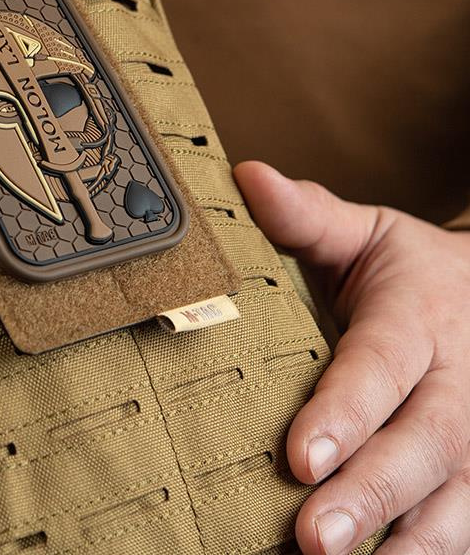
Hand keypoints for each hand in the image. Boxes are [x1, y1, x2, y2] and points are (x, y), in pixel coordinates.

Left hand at [235, 161, 469, 554]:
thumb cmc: (413, 273)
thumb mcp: (366, 234)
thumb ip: (309, 215)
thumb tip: (247, 177)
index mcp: (420, 320)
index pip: (381, 367)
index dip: (344, 413)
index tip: (300, 455)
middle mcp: (461, 385)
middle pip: (425, 446)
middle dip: (370, 494)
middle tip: (311, 538)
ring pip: (458, 501)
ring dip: (405, 543)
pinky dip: (431, 554)